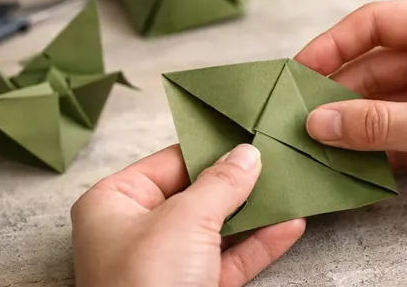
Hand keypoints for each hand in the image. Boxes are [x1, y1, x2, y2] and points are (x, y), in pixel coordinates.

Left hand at [71, 144, 304, 286]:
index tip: (250, 134)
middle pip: (198, 194)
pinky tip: (291, 225)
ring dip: (256, 211)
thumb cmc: (145, 283)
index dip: (212, 148)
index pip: (170, 161)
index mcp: (114, 204)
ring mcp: (166, 264)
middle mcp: (137, 232)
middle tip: (277, 157)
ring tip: (292, 187)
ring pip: (219, 227)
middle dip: (239, 181)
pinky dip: (260, 244)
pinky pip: (231, 259)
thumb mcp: (185, 219)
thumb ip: (221, 183)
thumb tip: (247, 155)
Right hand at [295, 0, 406, 238]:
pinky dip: (370, 149)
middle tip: (293, 117)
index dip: (334, 45)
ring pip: (382, 104)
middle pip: (374, 66)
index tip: (296, 71)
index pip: (380, 23)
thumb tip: (319, 120)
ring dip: (349, 124)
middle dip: (335, 92)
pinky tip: (343, 163)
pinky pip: (395, 136)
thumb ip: (379, 122)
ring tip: (310, 144)